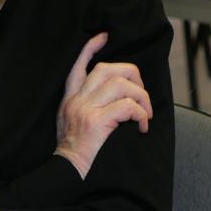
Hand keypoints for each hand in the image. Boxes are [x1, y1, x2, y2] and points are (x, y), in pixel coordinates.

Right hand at [55, 32, 152, 178]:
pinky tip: (142, 126)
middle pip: (106, 69)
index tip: (104, 36)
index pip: (77, 66)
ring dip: (141, 97)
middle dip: (132, 75)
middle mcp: (76, 101)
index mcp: (69, 100)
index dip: (90, 48)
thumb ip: (86, 108)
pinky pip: (127, 106)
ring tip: (145, 115)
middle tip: (141, 96)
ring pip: (121, 85)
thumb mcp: (70, 124)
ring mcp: (85, 110)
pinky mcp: (96, 122)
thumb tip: (115, 99)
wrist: (65, 174)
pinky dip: (141, 114)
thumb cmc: (74, 153)